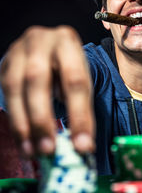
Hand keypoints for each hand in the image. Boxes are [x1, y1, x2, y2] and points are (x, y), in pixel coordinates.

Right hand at [0, 26, 94, 156]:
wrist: (47, 49)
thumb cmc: (67, 68)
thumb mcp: (80, 80)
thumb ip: (80, 109)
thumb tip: (80, 146)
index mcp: (67, 42)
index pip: (75, 80)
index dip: (79, 115)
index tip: (82, 145)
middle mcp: (40, 40)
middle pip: (37, 79)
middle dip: (42, 118)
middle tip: (49, 150)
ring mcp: (18, 50)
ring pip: (15, 87)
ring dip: (23, 123)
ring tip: (32, 151)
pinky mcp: (5, 64)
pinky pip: (4, 93)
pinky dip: (15, 119)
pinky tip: (23, 139)